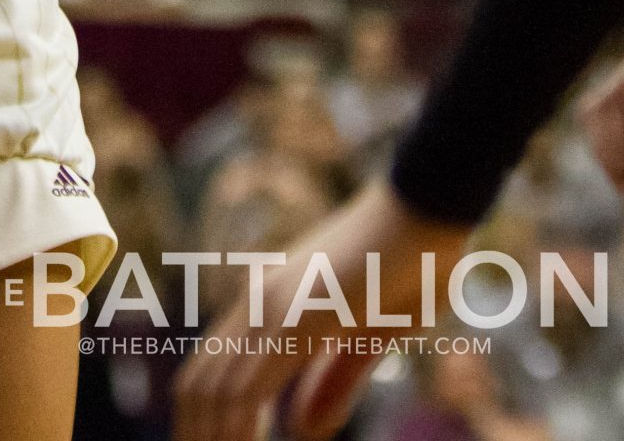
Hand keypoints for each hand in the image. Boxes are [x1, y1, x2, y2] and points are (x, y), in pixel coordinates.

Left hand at [172, 179, 469, 440]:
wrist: (425, 207)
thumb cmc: (407, 266)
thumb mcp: (368, 338)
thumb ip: (333, 378)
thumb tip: (300, 429)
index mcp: (271, 301)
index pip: (211, 368)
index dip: (201, 418)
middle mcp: (260, 301)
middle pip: (199, 382)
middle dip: (198, 435)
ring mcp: (273, 307)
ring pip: (215, 389)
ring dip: (215, 440)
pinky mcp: (295, 319)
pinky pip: (248, 387)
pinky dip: (240, 430)